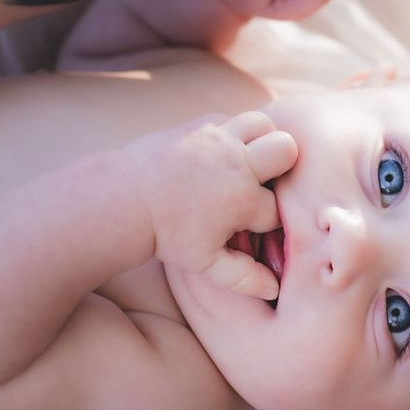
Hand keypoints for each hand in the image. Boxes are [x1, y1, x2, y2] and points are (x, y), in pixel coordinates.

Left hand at [125, 111, 296, 298]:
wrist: (122, 200)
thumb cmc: (166, 236)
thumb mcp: (204, 263)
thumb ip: (243, 278)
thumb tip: (274, 289)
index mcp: (242, 200)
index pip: (279, 208)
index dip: (271, 221)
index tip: (256, 227)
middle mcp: (236, 164)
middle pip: (287, 148)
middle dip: (283, 167)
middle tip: (262, 184)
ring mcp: (219, 140)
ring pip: (264, 123)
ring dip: (263, 141)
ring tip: (248, 162)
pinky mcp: (201, 125)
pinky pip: (232, 120)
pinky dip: (234, 134)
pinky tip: (222, 154)